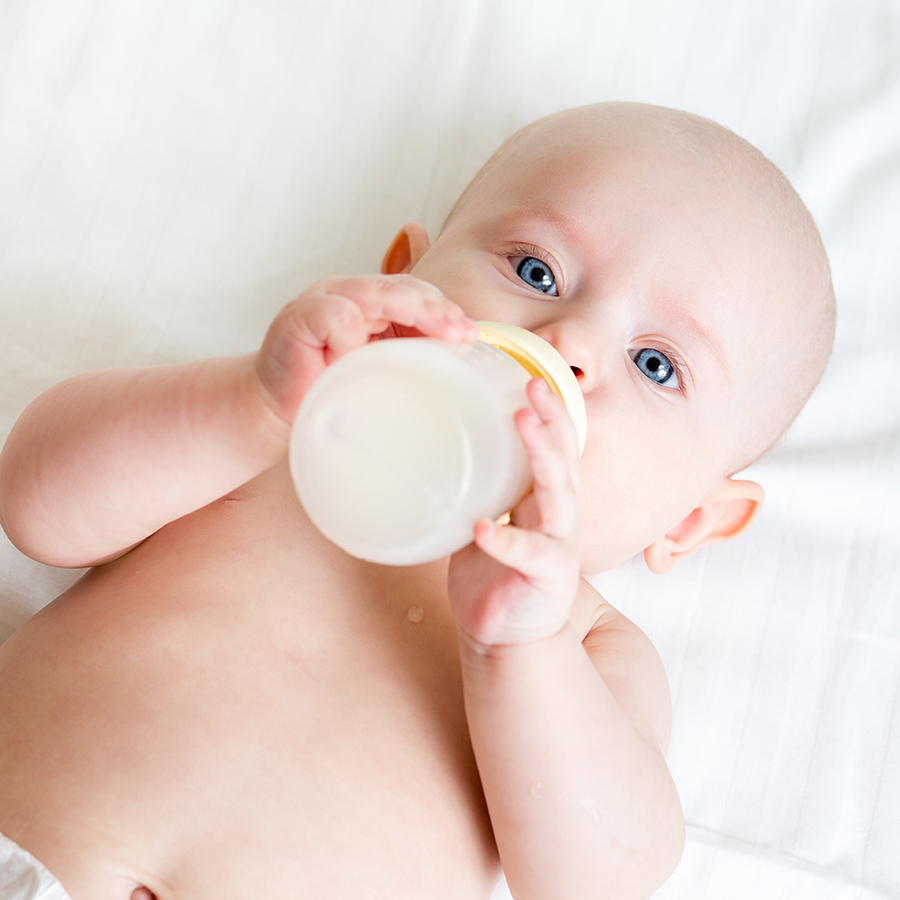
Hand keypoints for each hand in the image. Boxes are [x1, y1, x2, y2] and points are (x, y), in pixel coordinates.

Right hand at [254, 274, 477, 426]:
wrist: (271, 412)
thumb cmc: (326, 391)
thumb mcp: (374, 370)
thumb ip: (404, 353)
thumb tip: (454, 352)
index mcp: (366, 301)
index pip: (412, 290)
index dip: (443, 308)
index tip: (471, 334)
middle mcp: (344, 291)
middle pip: (400, 287)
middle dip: (437, 309)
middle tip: (464, 334)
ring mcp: (320, 299)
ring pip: (375, 293)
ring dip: (413, 313)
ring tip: (442, 337)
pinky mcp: (298, 317)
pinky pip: (337, 316)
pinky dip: (352, 338)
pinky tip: (357, 361)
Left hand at [448, 378, 581, 648]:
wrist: (506, 637)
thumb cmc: (496, 578)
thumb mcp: (489, 523)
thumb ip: (478, 493)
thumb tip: (434, 454)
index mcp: (545, 504)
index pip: (558, 449)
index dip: (552, 414)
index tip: (535, 377)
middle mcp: (559, 520)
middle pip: (565, 461)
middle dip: (553, 421)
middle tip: (533, 386)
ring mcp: (558, 548)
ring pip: (559, 497)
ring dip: (543, 457)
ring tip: (523, 424)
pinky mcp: (546, 579)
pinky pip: (527, 554)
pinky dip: (506, 539)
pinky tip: (485, 526)